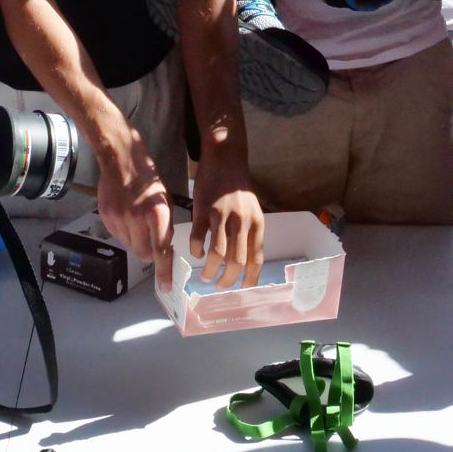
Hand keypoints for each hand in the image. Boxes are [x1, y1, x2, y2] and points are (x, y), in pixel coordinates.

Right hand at [94, 132, 175, 291]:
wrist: (120, 159)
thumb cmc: (149, 179)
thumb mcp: (165, 201)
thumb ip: (164, 225)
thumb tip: (163, 247)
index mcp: (157, 214)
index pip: (161, 252)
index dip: (164, 272)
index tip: (166, 287)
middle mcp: (137, 220)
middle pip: (143, 254)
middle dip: (150, 253)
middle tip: (153, 242)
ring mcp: (119, 220)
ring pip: (130, 246)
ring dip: (136, 241)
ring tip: (137, 222)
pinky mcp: (106, 218)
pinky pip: (117, 236)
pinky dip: (124, 232)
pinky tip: (126, 216)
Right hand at [189, 153, 264, 289]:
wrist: (225, 160)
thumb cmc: (239, 190)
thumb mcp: (253, 211)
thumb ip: (251, 234)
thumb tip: (247, 263)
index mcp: (256, 224)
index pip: (256, 259)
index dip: (249, 279)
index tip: (242, 290)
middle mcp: (241, 223)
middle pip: (236, 262)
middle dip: (227, 280)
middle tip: (219, 286)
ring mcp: (222, 217)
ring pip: (217, 254)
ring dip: (210, 270)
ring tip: (205, 277)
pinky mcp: (204, 211)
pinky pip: (199, 238)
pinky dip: (196, 251)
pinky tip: (196, 253)